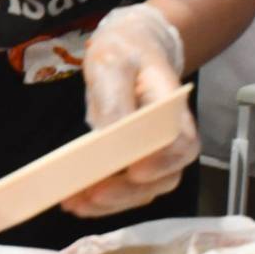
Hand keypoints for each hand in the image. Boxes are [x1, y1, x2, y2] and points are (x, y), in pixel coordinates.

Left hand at [59, 4, 198, 217]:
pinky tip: (74, 202)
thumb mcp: (111, 63)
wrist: (129, 50)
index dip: (160, 161)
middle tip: (91, 195)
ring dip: (111, 203)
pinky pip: (128, 191)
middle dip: (127, 192)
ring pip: (145, 190)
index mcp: (172, 108)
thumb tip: (109, 136)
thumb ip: (113, 98)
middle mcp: (173, 138)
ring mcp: (158, 155)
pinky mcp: (138, 164)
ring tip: (74, 203)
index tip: (132, 170)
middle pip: (164, 176)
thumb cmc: (122, 53)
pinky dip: (103, 201)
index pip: (180, 142)